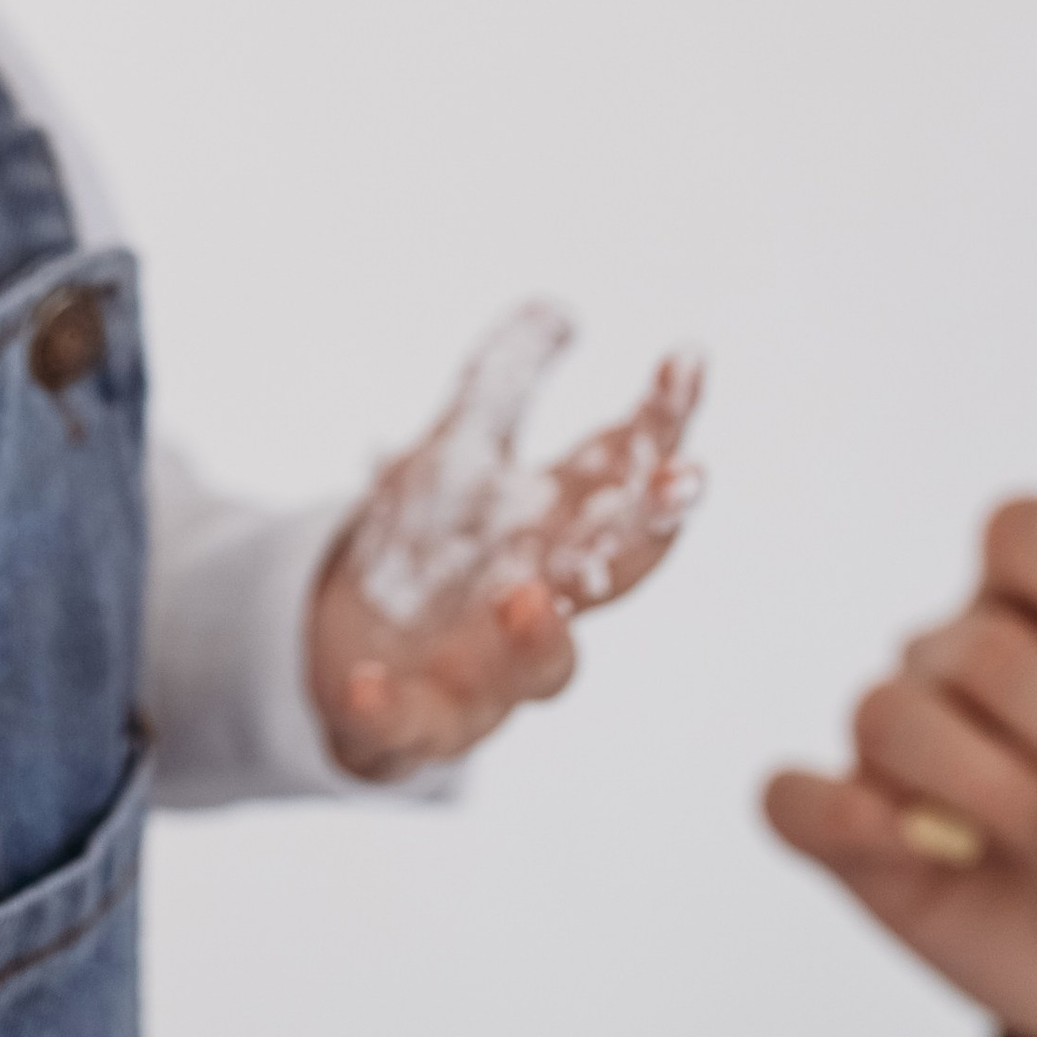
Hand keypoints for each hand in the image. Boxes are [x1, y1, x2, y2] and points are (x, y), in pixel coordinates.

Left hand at [312, 326, 703, 782]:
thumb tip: (560, 310)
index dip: (663, 418)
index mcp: (561, 530)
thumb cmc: (435, 550)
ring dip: (539, 634)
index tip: (687, 358)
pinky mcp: (424, 721)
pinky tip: (363, 681)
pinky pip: (413, 726)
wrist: (349, 646)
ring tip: (527, 594)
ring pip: (542, 668)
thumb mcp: (457, 451)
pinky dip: (391, 708)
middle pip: (619, 569)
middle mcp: (547, 601)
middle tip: (684, 480)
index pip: (628, 468)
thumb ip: (506, 381)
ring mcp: (493, 671)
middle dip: (654, 529)